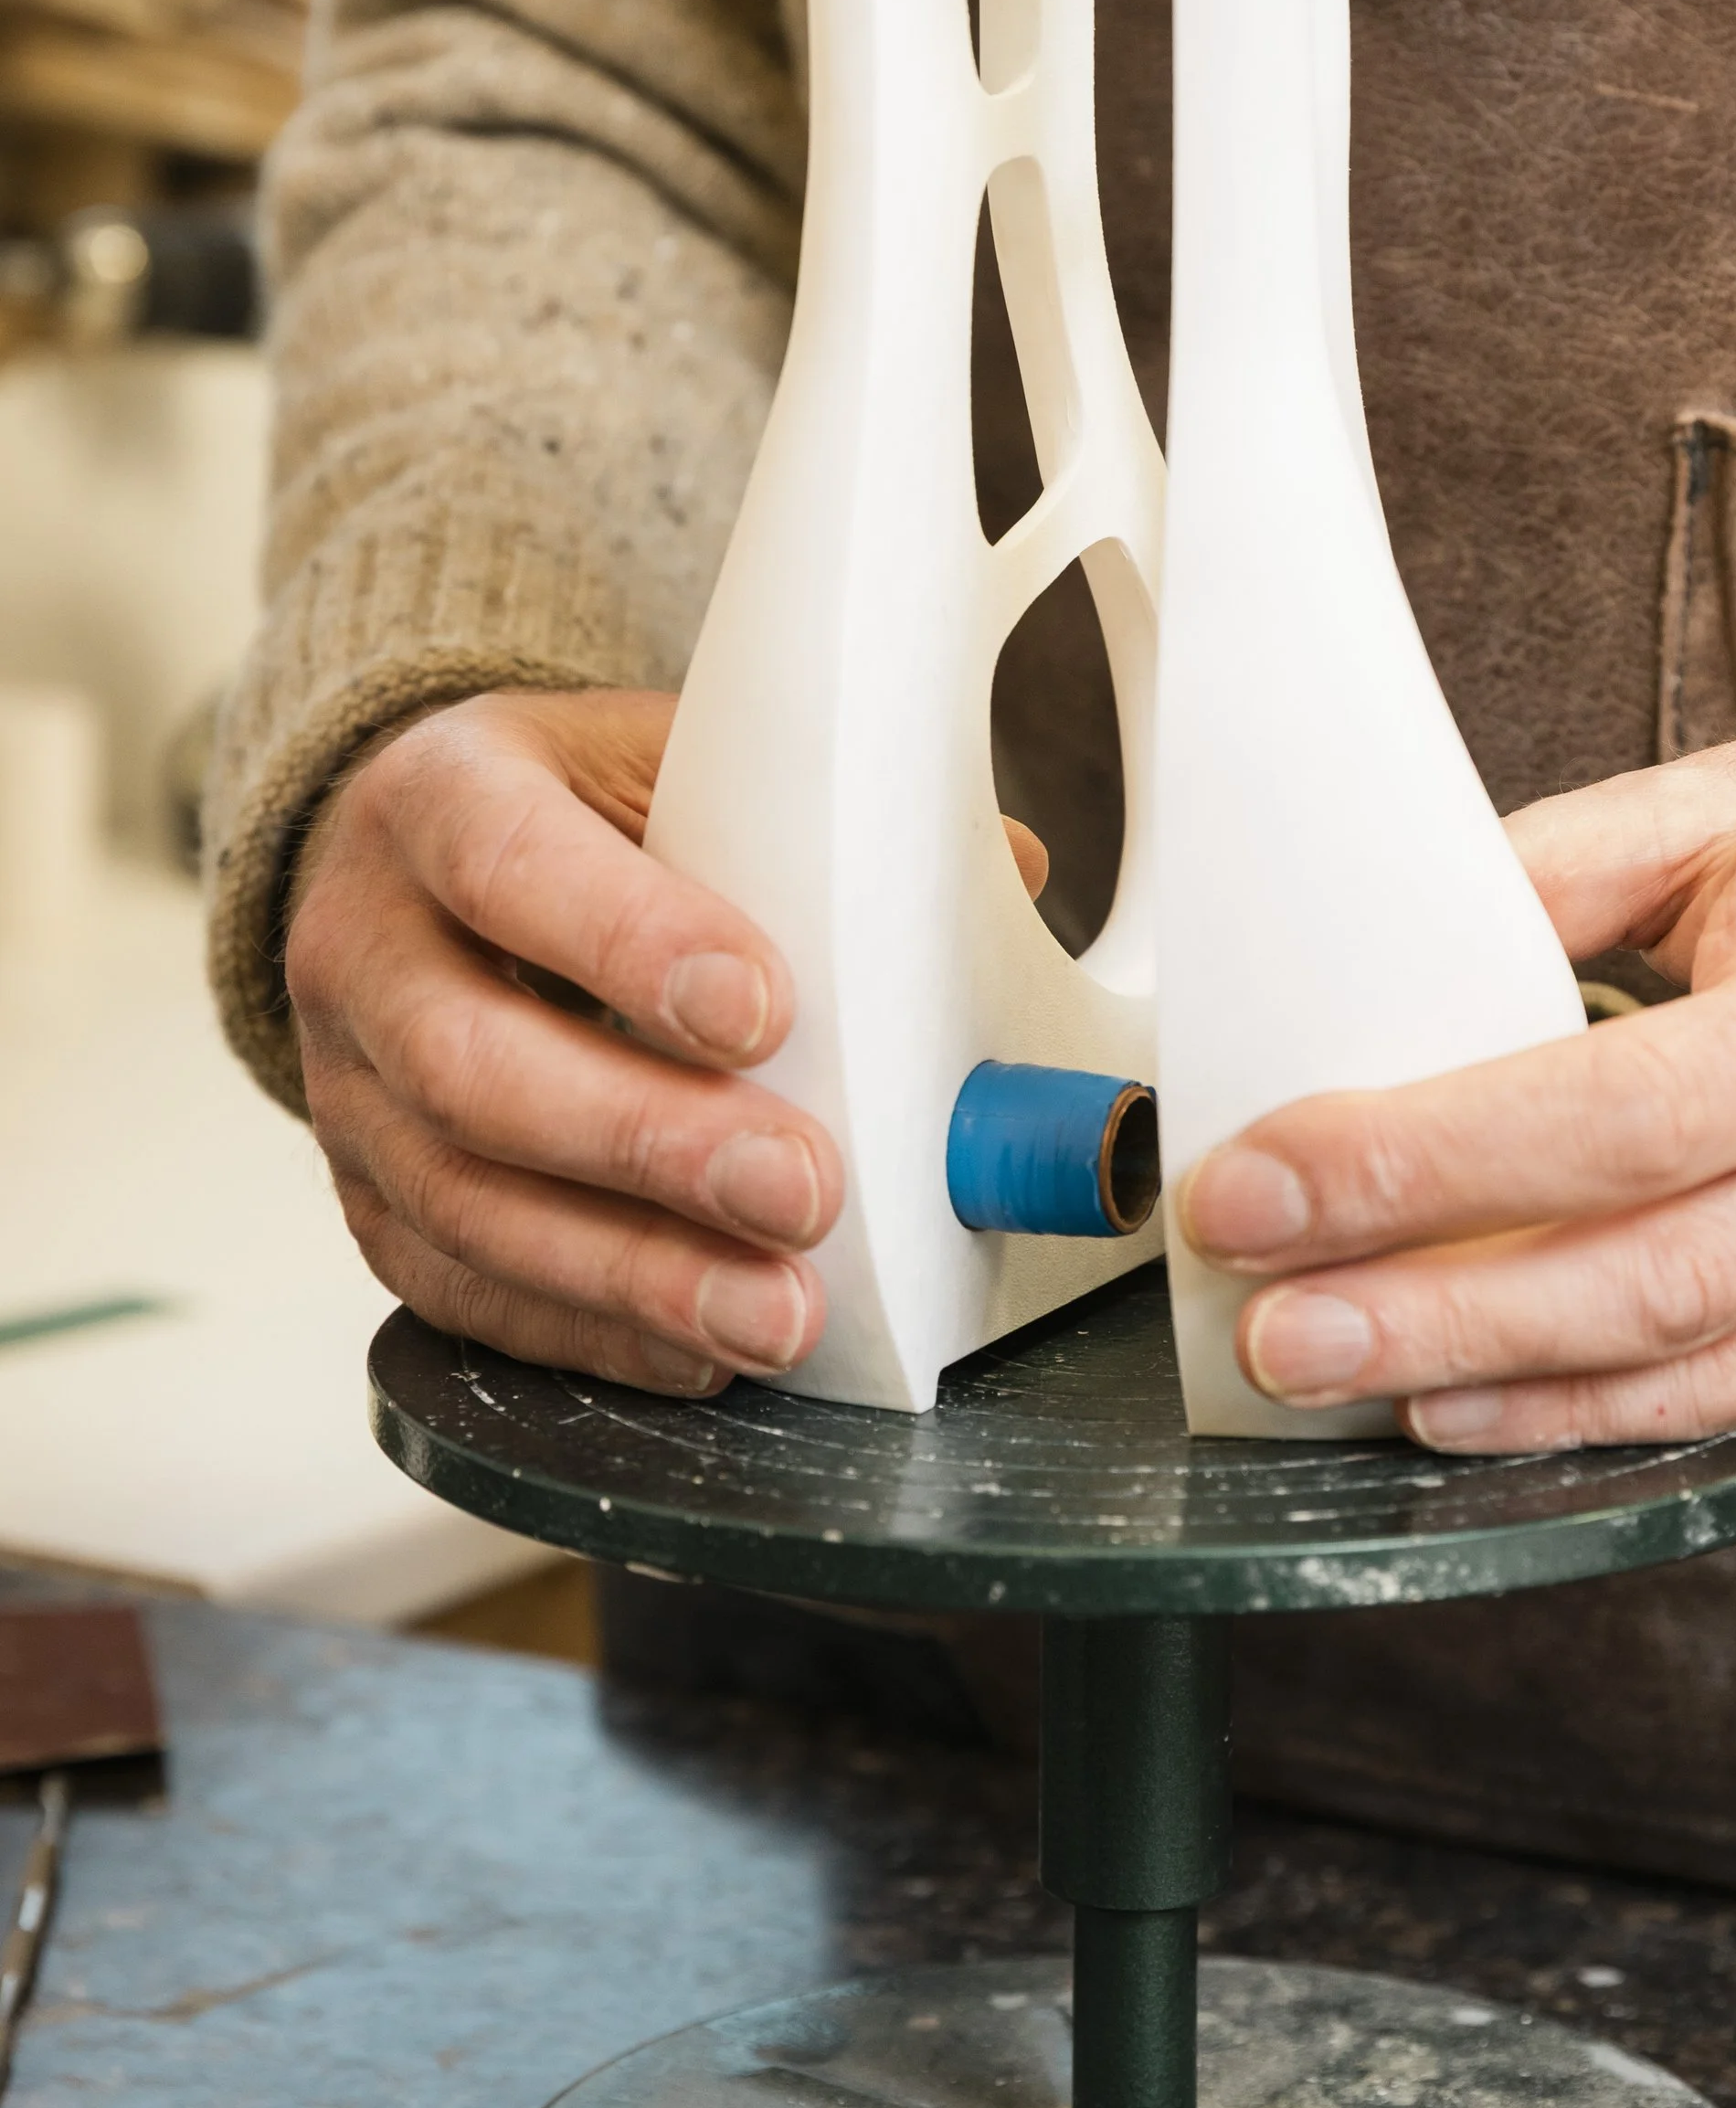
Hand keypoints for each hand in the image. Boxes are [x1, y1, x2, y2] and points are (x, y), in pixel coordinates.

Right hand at [287, 686, 1046, 1394]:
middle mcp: (363, 946)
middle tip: (801, 1188)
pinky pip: (460, 1293)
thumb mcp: (666, 759)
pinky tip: (700, 1349)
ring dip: (630, 1274)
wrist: (419, 867)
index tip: (763, 1009)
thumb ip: (805, 817)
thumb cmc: (573, 816)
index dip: (628, 943)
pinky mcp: (367, 1201)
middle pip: (469, 1064)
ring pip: (461, 1205)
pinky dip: (587, 1333)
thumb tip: (1017, 867)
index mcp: (436, 796)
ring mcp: (345, 1089)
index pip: (508, 866)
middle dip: (646, 1143)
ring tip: (777, 1310)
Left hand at [1179, 697, 1735, 1450]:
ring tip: (1333, 1371)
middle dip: (1422, 1307)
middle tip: (1266, 1323)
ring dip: (1486, 1380)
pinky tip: (1470, 1405)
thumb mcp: (1732, 797)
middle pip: (1629, 1269)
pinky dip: (1593, 1413)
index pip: (1600, 1116)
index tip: (1261, 1183)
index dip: (1417, 1166)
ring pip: (1680, 1356)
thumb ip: (1553, 869)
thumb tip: (1376, 946)